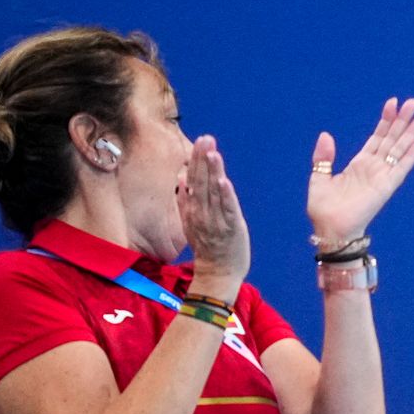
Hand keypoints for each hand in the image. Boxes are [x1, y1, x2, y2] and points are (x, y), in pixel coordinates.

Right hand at [176, 135, 249, 295]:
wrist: (217, 274)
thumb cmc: (207, 247)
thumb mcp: (191, 221)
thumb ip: (186, 200)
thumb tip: (182, 177)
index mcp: (193, 209)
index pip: (195, 179)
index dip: (198, 159)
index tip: (202, 140)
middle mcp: (202, 212)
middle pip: (202, 181)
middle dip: (204, 159)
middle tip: (206, 139)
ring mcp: (216, 220)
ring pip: (213, 192)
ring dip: (213, 172)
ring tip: (213, 153)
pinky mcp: (231, 228)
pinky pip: (227, 209)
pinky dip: (225, 195)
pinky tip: (224, 181)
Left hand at [306, 97, 413, 242]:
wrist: (330, 229)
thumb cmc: (324, 208)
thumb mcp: (319, 176)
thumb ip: (324, 156)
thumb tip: (326, 134)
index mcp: (359, 164)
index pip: (377, 137)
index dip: (386, 120)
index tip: (393, 102)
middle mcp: (374, 168)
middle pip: (392, 139)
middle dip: (403, 120)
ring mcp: (382, 177)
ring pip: (399, 149)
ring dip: (411, 133)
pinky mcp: (386, 187)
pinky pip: (401, 169)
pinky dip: (411, 156)